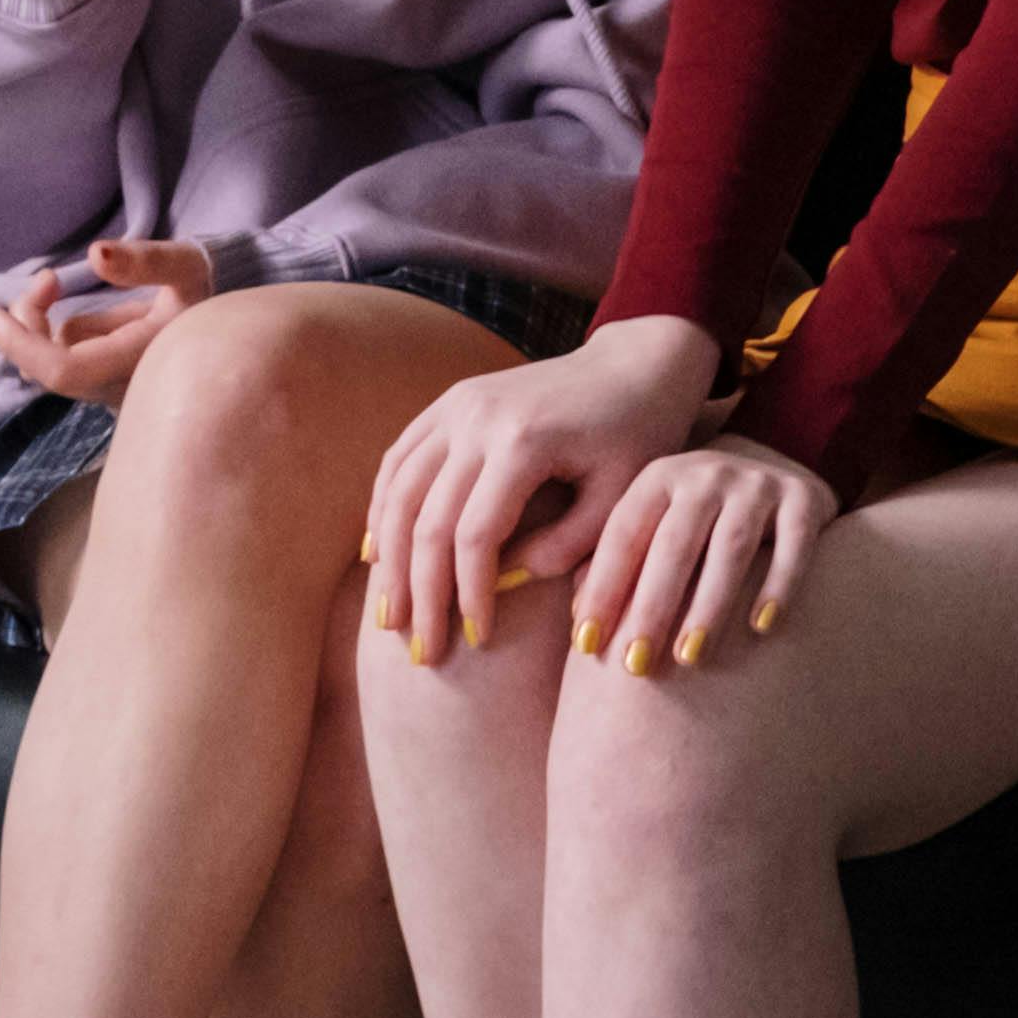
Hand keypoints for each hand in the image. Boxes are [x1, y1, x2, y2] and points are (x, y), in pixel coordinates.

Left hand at [0, 239, 212, 402]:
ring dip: (38, 325)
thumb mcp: (186, 267)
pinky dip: (52, 333)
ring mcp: (109, 391)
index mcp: (136, 361)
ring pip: (50, 365)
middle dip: (26, 324)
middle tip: (45, 278)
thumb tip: (96, 253)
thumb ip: (145, 260)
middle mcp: (119, 388)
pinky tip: (69, 307)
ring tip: (54, 284)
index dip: (20, 345)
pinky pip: (62, 360)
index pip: (62, 370)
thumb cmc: (209, 291)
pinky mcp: (103, 384)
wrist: (235, 326)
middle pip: (47, 370)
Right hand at [361, 316, 723, 660]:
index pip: (475, 535)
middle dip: (421, 593)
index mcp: (523, 441)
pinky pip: (399, 460)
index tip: (477, 640)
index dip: (469, 594)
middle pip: (427, 519)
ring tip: (391, 618)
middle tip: (422, 652)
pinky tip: (379, 555)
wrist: (634, 366)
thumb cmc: (639, 437)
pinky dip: (382, 509)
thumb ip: (570, 544)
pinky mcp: (448, 402)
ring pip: (399, 491)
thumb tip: (510, 583)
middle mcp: (478, 418)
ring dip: (389, 559)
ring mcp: (456, 405)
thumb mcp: (622, 497)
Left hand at [573, 437, 838, 673]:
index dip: (603, 589)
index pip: (624, 536)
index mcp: (658, 478)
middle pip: (675, 545)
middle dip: (653, 607)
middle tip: (636, 665)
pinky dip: (779, 586)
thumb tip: (580, 623)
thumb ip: (620, 565)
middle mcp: (706, 474)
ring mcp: (758, 484)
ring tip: (690, 657)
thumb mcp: (656, 525)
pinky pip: (794, 544)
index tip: (585, 645)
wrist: (777, 466)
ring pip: (732, 547)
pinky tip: (762, 627)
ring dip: (709, 605)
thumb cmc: (699, 519)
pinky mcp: (804, 500)